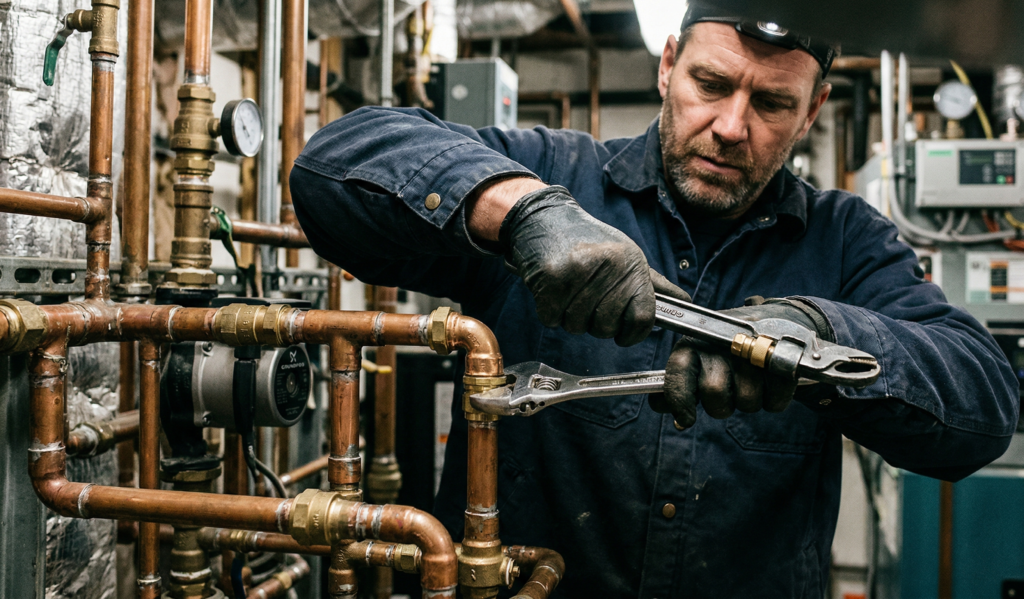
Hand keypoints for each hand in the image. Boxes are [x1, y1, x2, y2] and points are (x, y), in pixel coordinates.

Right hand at [499, 186, 690, 345]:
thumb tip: (683, 303)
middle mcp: (610, 266)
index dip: (633, 334)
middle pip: (606, 327)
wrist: (544, 217)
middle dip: (594, 323)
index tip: (622, 334)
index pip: (643, 317)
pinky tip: (553, 290)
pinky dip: (550, 312)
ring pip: (577, 326)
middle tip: (586, 301)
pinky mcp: (552, 278)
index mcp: (632, 262)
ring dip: (570, 317)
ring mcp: (579, 271)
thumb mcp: (625, 254)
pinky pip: (553, 319)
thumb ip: (652, 283)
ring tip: (569, 291)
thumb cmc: (587, 239)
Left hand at [649, 297, 833, 428]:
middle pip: (714, 394)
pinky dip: (774, 400)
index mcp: (695, 342)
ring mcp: (753, 349)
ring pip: (746, 402)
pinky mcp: (782, 359)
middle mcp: (720, 343)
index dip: (679, 399)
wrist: (779, 323)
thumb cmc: (728, 350)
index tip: (685, 420)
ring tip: (752, 382)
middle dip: (722, 405)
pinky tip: (771, 384)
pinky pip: (774, 402)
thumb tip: (657, 405)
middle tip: (729, 392)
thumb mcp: (699, 359)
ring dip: (750, 402)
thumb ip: (678, 381)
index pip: (677, 370)